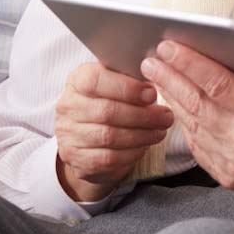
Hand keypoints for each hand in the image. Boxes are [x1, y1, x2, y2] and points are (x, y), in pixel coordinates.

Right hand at [54, 62, 173, 201]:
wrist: (90, 135)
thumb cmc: (112, 100)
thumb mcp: (118, 81)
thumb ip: (132, 76)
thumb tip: (159, 74)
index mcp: (77, 80)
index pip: (95, 80)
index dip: (127, 88)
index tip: (152, 94)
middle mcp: (67, 106)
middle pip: (107, 111)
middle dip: (143, 115)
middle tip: (166, 117)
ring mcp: (68, 135)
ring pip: (109, 136)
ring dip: (142, 135)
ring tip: (160, 131)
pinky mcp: (76, 159)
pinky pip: (108, 158)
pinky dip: (132, 152)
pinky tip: (145, 145)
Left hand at [141, 39, 233, 197]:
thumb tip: (226, 52)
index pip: (218, 84)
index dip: (190, 63)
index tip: (169, 46)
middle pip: (197, 104)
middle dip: (170, 77)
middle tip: (151, 59)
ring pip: (192, 125)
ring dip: (173, 98)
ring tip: (158, 77)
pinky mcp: (227, 177)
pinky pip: (198, 145)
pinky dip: (186, 122)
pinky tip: (178, 104)